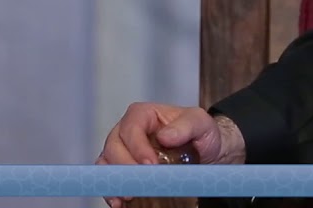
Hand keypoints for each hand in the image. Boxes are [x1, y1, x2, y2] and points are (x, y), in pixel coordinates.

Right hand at [96, 102, 245, 207]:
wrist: (205, 152)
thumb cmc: (201, 132)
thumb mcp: (201, 123)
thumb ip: (186, 125)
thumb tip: (164, 136)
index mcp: (143, 114)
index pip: (132, 128)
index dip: (138, 147)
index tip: (150, 164)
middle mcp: (127, 130)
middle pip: (114, 146)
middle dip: (125, 166)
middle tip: (141, 182)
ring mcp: (122, 150)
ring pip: (107, 163)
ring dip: (116, 180)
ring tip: (129, 195)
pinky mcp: (122, 168)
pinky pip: (110, 178)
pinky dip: (112, 190)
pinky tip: (119, 201)